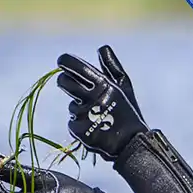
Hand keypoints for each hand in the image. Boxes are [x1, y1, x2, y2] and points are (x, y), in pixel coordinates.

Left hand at [56, 45, 148, 161]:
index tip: (61, 61)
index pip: (77, 68)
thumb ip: (112, 67)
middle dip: (64, 81)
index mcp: (104, 85)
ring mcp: (85, 115)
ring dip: (79, 108)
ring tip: (96, 116)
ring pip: (71, 106)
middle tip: (68, 83)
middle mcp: (93, 98)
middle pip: (65, 82)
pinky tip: (93, 128)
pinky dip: (80, 125)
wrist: (131, 144)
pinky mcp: (80, 131)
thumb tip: (102, 48)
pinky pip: (72, 123)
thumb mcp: (124, 87)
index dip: (66, 62)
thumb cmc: (128, 113)